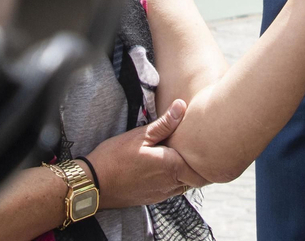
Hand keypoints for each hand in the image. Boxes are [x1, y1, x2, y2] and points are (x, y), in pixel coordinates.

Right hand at [86, 99, 209, 209]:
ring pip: (184, 185)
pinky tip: (166, 167)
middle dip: (199, 165)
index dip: (208, 158)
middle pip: (196, 178)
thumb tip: (182, 106)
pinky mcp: (152, 198)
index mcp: (172, 166)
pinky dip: (174, 180)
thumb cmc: (115, 158)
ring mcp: (161, 194)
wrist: (94, 185)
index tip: (210, 144)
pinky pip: (171, 190)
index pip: (201, 168)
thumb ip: (164, 124)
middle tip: (200, 147)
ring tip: (184, 155)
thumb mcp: (140, 135)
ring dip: (186, 173)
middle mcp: (171, 184)